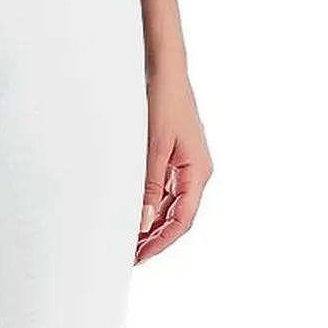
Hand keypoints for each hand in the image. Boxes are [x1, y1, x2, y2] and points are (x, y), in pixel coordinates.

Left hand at [136, 70, 211, 264]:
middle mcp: (197, 172)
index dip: (161, 242)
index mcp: (198, 173)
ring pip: (171, 206)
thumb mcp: (153, 149)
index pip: (182, 221)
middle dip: (156, 238)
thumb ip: (149, 187)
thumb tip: (143, 221)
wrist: (166, 70)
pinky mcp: (177, 158)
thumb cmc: (164, 101)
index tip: (141, 257)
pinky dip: (152, 205)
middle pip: (178, 217)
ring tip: (130, 239)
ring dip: (153, 224)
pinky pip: (166, 191)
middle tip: (130, 254)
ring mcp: (187, 166)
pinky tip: (136, 213)